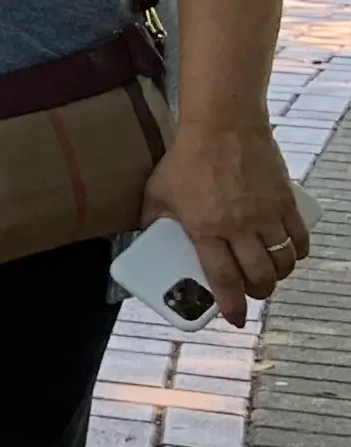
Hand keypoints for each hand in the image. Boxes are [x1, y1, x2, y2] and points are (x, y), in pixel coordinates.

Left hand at [144, 121, 308, 327]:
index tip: (235, 319)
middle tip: (254, 293)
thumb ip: (152, 220)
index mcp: (205, 229)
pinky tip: (291, 254)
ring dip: (279, 275)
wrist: (223, 126)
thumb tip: (147, 238)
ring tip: (270, 275)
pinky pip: (299, 237)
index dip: (231, 304)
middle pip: (259, 276)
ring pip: (283, 260)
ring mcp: (265, 214)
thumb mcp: (157, 193)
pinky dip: (298, 252)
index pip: (222, 278)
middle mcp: (239, 226)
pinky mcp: (285, 200)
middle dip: (258, 293)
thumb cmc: (186, 158)